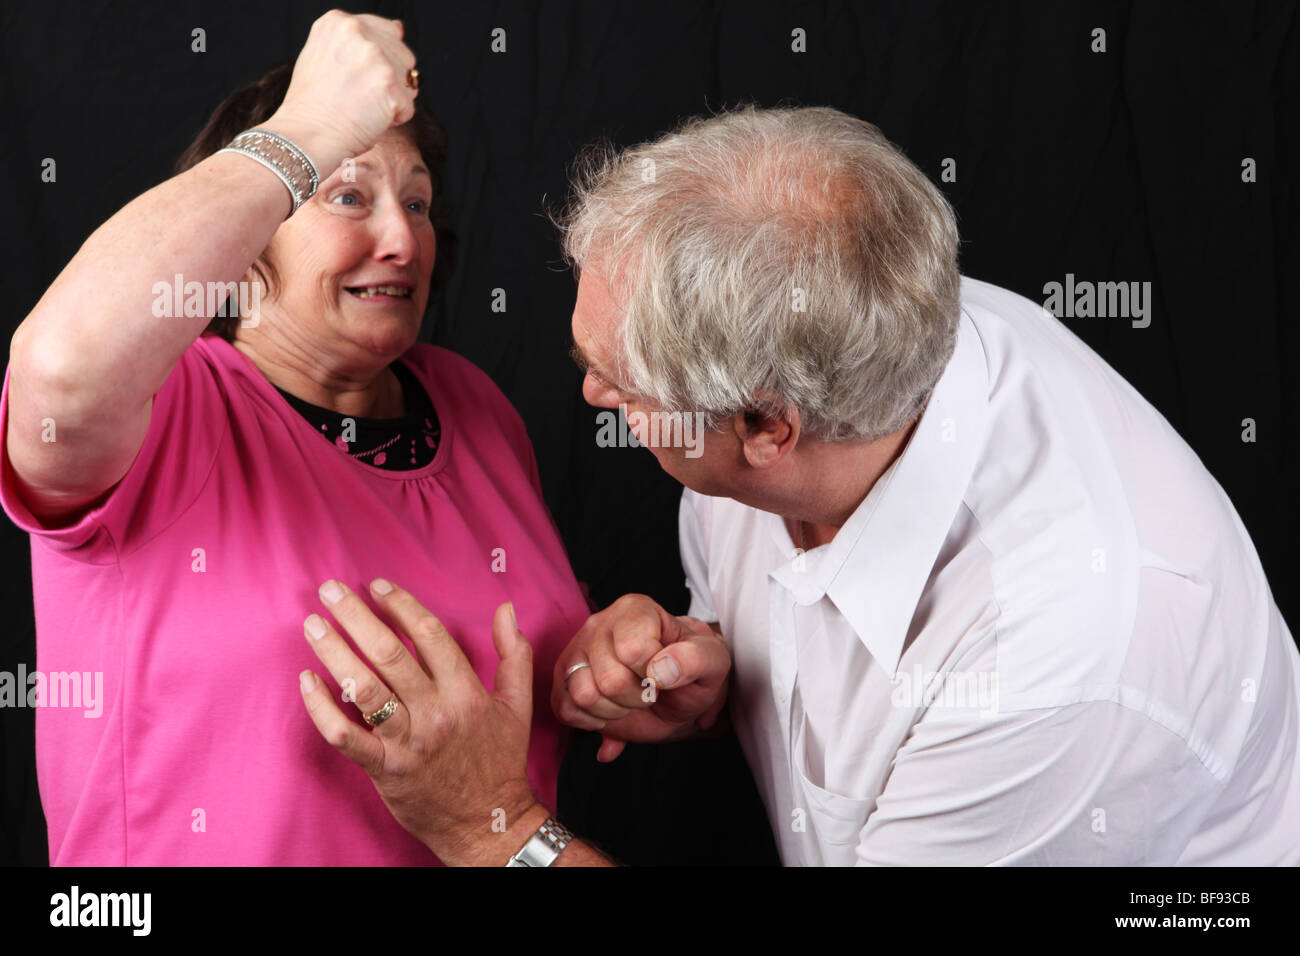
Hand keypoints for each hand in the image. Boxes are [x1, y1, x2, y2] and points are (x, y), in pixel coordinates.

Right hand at [269, 10, 418, 171]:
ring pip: (409, 81)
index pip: (389, 31)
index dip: (381, 63)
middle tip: (358, 97)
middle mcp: (357, 31)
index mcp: (338, 21)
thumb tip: (399, 28)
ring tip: (363, 107)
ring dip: (393, 99)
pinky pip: (408, 106)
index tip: (359, 79)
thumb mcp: (326, 55)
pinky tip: (368, 120)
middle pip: (404, 55)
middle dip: (390, 80)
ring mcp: (375, 56)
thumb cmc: (313, 105)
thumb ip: (359, 40)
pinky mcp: (389, 84)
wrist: (306, 136)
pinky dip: (394, 119)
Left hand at [298, 578, 536, 864]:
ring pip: (363, 688)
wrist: (488, 824)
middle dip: (355, 616)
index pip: (429, 635)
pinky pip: (345, 736)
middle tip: (331, 590)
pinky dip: (321, 708)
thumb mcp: (518, 704)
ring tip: (313, 626)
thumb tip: (506, 609)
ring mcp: (408, 742)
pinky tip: (307, 681)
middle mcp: (436, 712)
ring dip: (333, 652)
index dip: (401, 605)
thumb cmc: (500, 761)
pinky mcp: (385, 769)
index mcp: (466, 692)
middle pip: (389, 653)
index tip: (378, 585)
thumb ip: (514, 653)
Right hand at [552, 594, 730, 761]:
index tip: (666, 673)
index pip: (633, 650)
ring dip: (614, 710)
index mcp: (635, 610)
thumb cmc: (693, 670)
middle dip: (637, 697)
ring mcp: (577, 650)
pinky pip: (565, 709)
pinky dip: (591, 721)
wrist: (677, 693)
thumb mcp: (713, 662)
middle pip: (609, 678)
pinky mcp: (563, 679)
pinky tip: (610, 709)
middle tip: (650, 690)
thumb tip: (661, 671)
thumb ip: (696, 658)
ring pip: (583, 694)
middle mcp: (600, 624)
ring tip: (629, 698)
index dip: (654, 674)